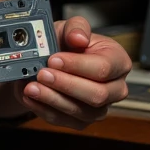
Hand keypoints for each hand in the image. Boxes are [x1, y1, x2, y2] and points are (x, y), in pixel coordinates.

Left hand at [17, 16, 131, 130]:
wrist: (51, 61)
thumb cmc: (67, 43)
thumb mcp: (70, 28)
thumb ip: (76, 28)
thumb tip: (78, 37)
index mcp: (119, 62)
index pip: (103, 68)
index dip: (77, 65)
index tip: (54, 59)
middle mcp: (115, 88)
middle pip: (96, 94)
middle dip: (65, 84)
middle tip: (42, 74)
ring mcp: (100, 108)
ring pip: (80, 111)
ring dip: (52, 99)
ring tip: (31, 87)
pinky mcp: (81, 121)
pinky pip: (64, 121)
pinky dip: (44, 109)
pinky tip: (30, 97)